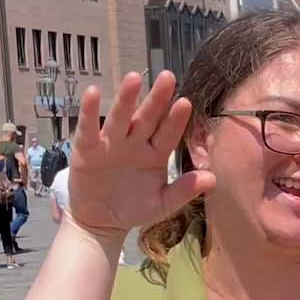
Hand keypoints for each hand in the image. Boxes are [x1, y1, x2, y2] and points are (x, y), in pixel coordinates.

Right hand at [65, 71, 212, 240]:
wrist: (100, 222)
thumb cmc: (133, 208)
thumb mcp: (162, 203)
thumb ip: (184, 190)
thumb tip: (212, 178)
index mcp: (155, 154)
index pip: (168, 133)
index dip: (176, 119)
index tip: (186, 103)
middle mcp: (135, 143)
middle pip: (147, 118)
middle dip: (156, 98)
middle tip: (168, 77)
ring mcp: (111, 143)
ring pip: (120, 117)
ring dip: (126, 98)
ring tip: (134, 78)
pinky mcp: (87, 149)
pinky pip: (88, 129)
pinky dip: (89, 112)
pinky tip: (92, 92)